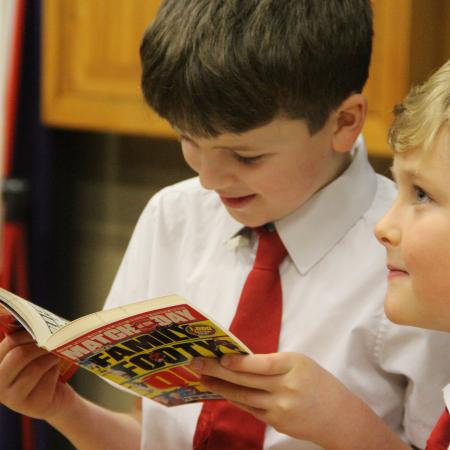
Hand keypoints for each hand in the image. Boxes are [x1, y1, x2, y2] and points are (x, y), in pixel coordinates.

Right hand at [0, 331, 75, 419]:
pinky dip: (55, 370)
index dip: (27, 332)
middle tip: (53, 339)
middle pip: (19, 355)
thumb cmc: (41, 369)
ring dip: (50, 356)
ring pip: (35, 367)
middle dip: (40, 344)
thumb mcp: (30, 353)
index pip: (8, 343)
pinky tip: (55, 370)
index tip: (41, 327)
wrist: (56, 398)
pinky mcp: (31, 405)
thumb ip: (23, 338)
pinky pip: (47, 378)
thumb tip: (28, 316)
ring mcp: (12, 398)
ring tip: (56, 354)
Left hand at [190, 353, 408, 449]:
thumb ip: (272, 363)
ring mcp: (280, 409)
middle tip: (196, 363)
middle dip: (217, 371)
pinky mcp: (276, 423)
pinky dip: (234, 399)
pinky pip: (250, 408)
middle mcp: (286, 389)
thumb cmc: (317, 382)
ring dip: (220, 387)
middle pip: (246, 381)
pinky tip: (220, 391)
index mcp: (294, 366)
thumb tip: (238, 360)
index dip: (239, 362)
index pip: (262, 364)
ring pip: (243, 397)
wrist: (339, 417)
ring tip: (201, 378)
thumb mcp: (300, 363)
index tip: (220, 357)